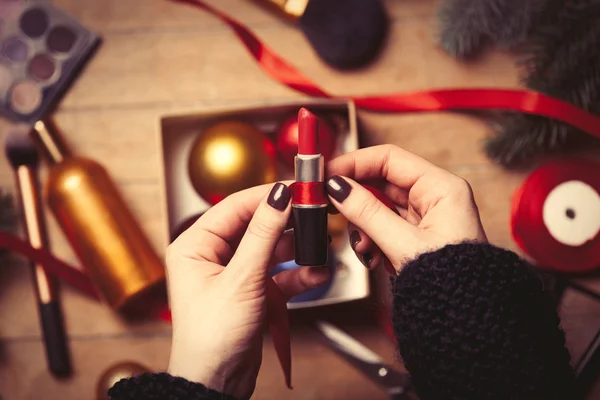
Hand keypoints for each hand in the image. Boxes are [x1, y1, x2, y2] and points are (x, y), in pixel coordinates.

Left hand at [166, 182, 329, 398]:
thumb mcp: (242, 279)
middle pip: (255, 225)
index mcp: (195, 245)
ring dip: (296, 250)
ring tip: (319, 246)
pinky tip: (316, 273)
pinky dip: (296, 274)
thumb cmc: (211, 337)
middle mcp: (211, 255)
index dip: (267, 195)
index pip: (235, 206)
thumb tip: (278, 196)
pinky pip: (276, 273)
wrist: (215, 383)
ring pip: (270, 249)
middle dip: (286, 223)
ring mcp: (233, 273)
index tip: (296, 188)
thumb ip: (263, 235)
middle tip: (314, 213)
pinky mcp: (250, 291)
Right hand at [325, 145, 486, 271]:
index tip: (328, 174)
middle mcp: (434, 198)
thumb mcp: (403, 243)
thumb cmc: (453, 283)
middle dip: (356, 199)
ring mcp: (425, 218)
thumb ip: (367, 212)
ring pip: (379, 207)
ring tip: (364, 246)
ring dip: (363, 225)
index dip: (355, 163)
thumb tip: (338, 188)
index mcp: (441, 188)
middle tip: (331, 205)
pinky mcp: (417, 236)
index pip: (389, 159)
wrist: (466, 319)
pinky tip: (372, 255)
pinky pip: (385, 227)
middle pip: (382, 182)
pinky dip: (372, 238)